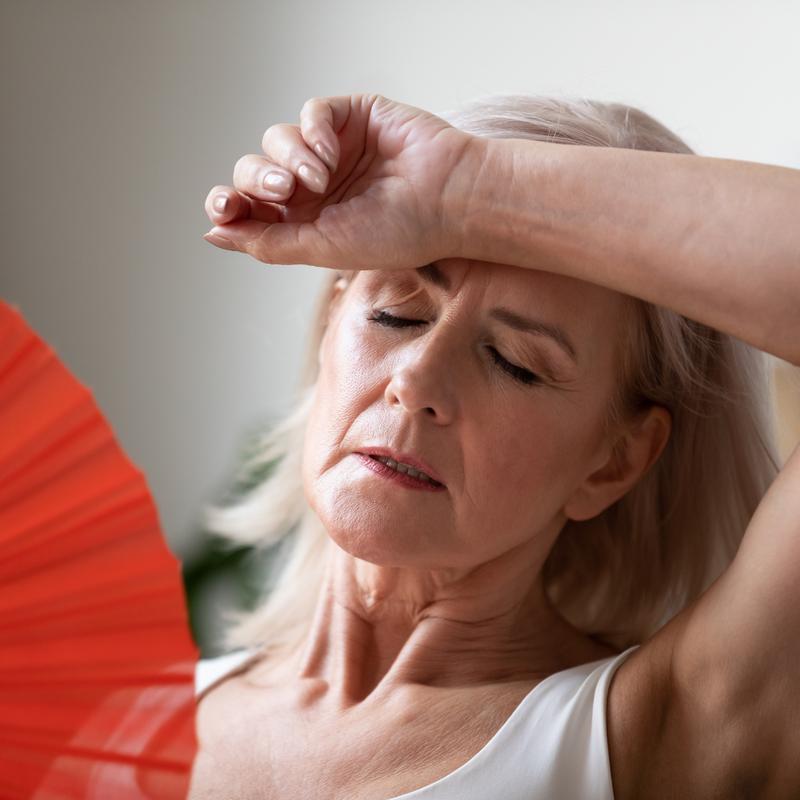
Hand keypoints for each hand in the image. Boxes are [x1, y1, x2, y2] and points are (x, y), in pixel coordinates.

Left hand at [202, 93, 477, 269]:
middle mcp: (314, 186)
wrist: (448, 200)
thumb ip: (267, 242)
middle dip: (259, 179)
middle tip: (284, 190)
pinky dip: (312, 131)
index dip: (229, 203)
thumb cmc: (397, 232)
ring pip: (277, 139)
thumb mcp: (323, 248)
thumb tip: (213, 234)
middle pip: (255, 171)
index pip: (251, 207)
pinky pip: (310, 114)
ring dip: (289, 157)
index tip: (224, 207)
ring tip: (320, 178)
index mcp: (306, 221)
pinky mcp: (351, 117)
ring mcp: (331, 150)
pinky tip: (332, 154)